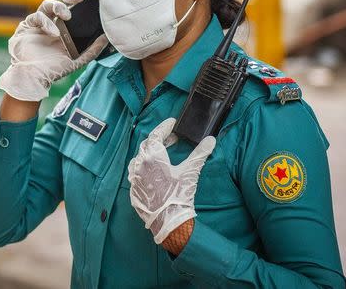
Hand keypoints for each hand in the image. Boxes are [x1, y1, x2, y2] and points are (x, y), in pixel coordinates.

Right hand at [0, 0, 107, 101]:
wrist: (34, 78)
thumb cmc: (53, 69)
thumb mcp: (77, 59)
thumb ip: (92, 49)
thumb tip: (107, 38)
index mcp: (61, 28)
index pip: (69, 8)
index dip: (77, 1)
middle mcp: (49, 23)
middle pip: (58, 1)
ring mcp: (37, 24)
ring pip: (46, 4)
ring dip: (58, 7)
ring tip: (66, 16)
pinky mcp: (26, 26)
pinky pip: (36, 16)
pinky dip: (46, 22)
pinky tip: (54, 32)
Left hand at [127, 118, 215, 243]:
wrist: (169, 221)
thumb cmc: (179, 194)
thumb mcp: (190, 171)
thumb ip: (200, 154)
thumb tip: (211, 140)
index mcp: (151, 157)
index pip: (155, 135)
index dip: (164, 127)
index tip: (172, 123)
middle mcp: (139, 164)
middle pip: (146, 145)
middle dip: (159, 139)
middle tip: (172, 139)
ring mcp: (134, 178)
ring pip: (139, 159)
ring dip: (150, 153)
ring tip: (164, 153)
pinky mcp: (134, 190)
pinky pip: (137, 173)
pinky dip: (146, 168)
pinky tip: (155, 172)